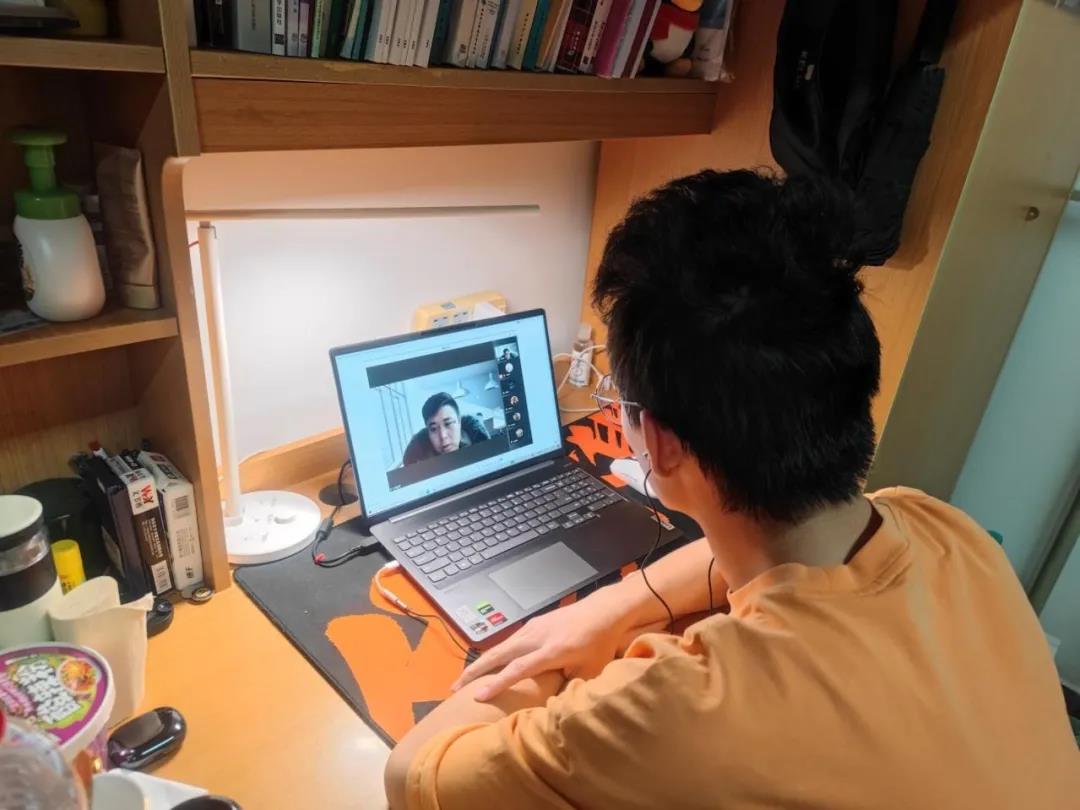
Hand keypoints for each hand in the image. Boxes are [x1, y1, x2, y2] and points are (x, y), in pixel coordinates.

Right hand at [452, 584, 648, 700]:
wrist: (603, 610)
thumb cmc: (599, 643)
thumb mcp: (589, 671)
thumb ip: (568, 686)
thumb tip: (551, 704)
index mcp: (550, 651)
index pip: (518, 669)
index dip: (497, 683)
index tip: (477, 696)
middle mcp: (535, 637)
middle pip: (499, 654)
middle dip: (474, 671)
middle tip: (453, 688)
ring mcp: (533, 628)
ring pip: (501, 646)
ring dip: (482, 662)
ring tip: (465, 679)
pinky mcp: (533, 624)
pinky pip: (509, 641)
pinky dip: (495, 653)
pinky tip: (489, 663)